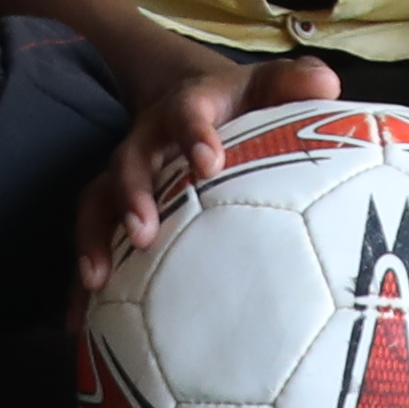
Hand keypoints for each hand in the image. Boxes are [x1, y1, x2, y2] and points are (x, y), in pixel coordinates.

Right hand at [76, 47, 328, 308]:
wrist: (187, 97)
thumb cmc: (240, 103)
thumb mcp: (266, 86)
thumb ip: (293, 83)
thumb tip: (326, 86)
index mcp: (186, 109)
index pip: (187, 112)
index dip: (193, 132)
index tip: (207, 161)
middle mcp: (147, 141)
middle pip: (128, 161)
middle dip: (131, 194)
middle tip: (141, 230)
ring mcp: (125, 177)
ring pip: (96, 203)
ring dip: (94, 240)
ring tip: (96, 281)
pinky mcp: (113, 211)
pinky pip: (92, 245)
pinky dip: (82, 284)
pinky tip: (82, 324)